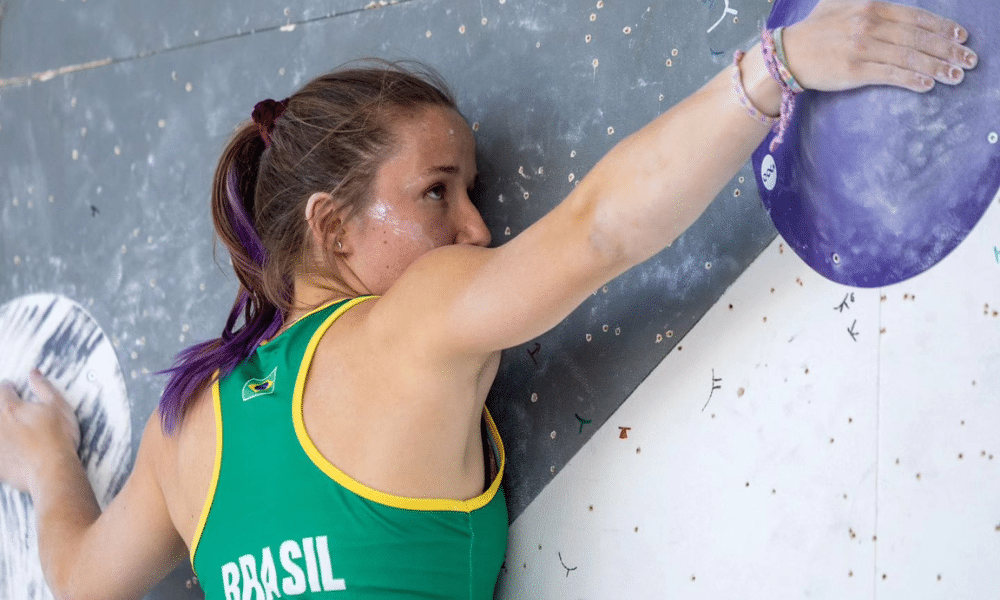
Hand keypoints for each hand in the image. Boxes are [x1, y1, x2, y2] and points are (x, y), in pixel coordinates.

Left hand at [0, 370, 80, 493]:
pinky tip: (8, 447)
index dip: (8, 387)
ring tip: (11, 430)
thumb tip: (34, 374)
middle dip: (0, 407)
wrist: (52, 470)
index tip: (11, 387)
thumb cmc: (58, 438)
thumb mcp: (58, 406)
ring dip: (2, 427)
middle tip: (9, 410)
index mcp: (11, 408)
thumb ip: (43, 387)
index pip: (3, 390)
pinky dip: (1, 448)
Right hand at [783, 0, 977, 92]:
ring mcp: (862, 48)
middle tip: (968, 59)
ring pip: (908, 57)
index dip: (942, 27)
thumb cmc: (814, 31)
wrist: (787, 54)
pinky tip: (928, 84)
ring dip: (936, 67)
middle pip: (918, 38)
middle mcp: (869, 25)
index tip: (961, 36)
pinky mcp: (854, 70)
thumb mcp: (840, 3)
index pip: (916, 17)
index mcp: (870, 7)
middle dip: (947, 49)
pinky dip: (912, 79)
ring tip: (955, 75)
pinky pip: (890, 74)